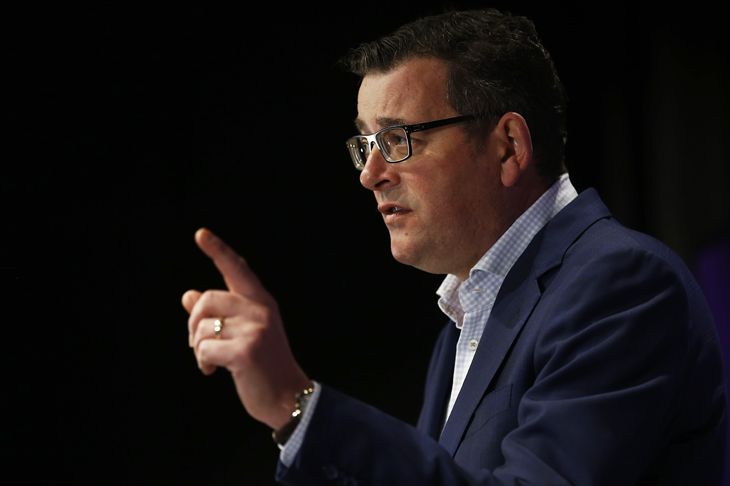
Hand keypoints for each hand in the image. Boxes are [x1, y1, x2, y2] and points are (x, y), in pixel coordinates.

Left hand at [182, 228, 310, 429]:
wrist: (287, 396)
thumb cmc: (263, 365)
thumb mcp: (243, 334)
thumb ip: (218, 314)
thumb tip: (188, 295)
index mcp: (262, 302)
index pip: (237, 269)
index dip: (218, 251)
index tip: (200, 234)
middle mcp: (261, 310)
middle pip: (207, 301)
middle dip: (193, 325)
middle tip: (198, 345)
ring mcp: (255, 329)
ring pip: (202, 328)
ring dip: (199, 349)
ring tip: (213, 361)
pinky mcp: (246, 351)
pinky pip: (204, 349)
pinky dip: (203, 362)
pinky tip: (214, 371)